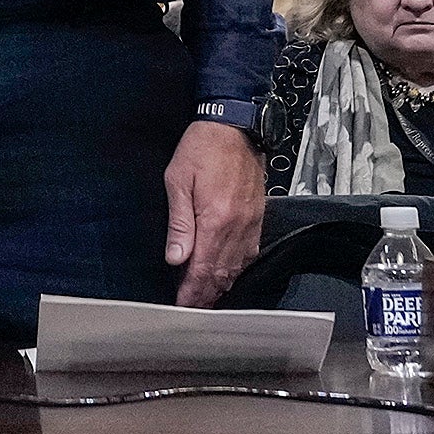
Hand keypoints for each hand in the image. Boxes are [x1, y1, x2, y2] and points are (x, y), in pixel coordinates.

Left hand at [164, 118, 263, 306]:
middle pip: (222, 273)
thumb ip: (179, 223)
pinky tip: (229, 274)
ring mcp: (251, 223)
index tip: (182, 306)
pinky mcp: (258, 216)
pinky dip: (238, 268)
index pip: (203, 269)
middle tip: (192, 308)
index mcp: (215, 221)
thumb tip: (175, 258)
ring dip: (222, 285)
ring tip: (207, 298)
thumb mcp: (178, 180)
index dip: (192, 291)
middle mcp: (237, 227)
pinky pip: (249, 252)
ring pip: (237, 266)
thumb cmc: (201, 148)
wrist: (235, 125)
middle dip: (206, 294)